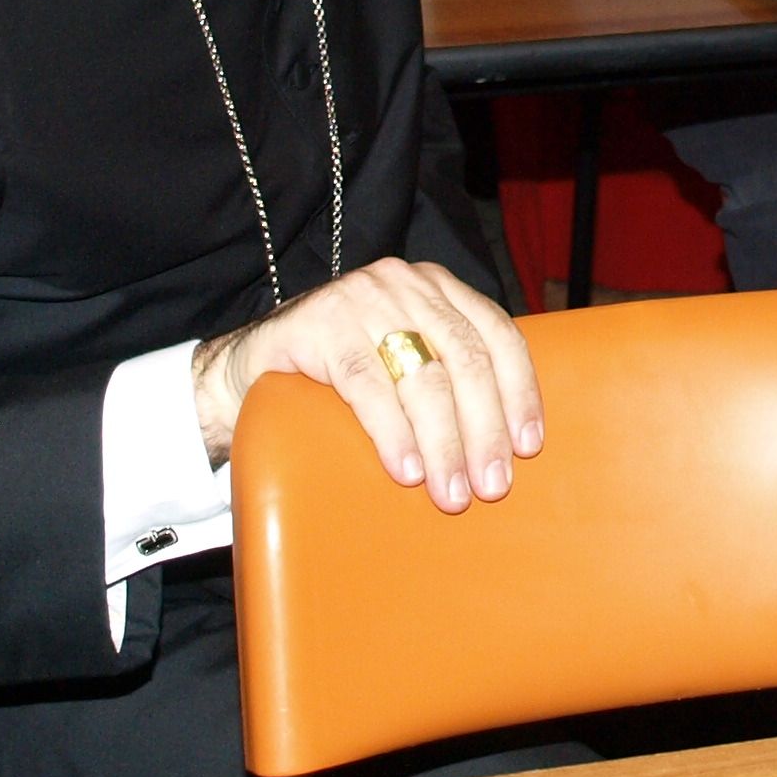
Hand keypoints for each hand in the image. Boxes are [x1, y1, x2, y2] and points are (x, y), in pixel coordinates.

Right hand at [190, 256, 541, 511]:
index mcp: (438, 289)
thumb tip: (508, 449)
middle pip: (465, 358)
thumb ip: (447, 378)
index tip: (529, 445)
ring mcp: (362, 299)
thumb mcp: (402, 363)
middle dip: (484, 428)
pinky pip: (366, 383)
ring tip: (452, 492)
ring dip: (444, 441)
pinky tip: (406, 468)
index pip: (497, 334)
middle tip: (492, 485)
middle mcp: (406, 285)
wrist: (247, 370)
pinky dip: (392, 431)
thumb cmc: (339, 376)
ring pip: (421, 374)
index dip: (519, 390)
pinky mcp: (319, 324)